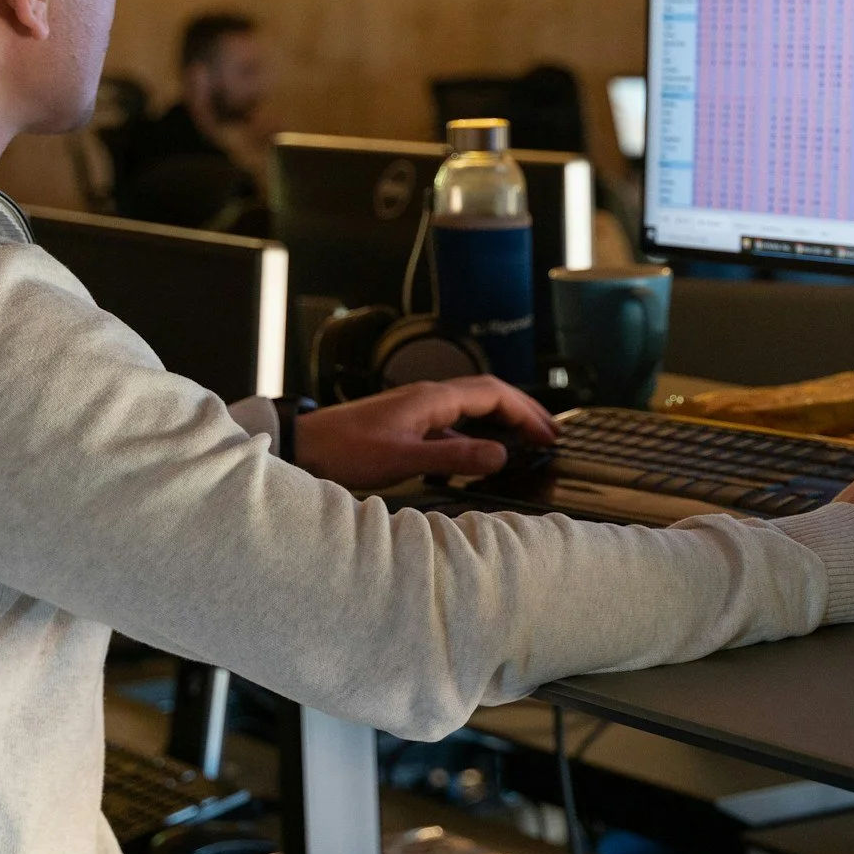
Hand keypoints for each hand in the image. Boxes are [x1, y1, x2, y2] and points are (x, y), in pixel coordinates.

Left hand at [293, 377, 556, 490]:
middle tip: (549, 434)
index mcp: (433, 399)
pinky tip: (477, 458)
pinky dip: (474, 436)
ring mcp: (417, 410)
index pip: (493, 395)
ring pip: (471, 408)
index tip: (548, 435)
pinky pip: (452, 425)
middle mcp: (428, 398)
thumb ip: (455, 459)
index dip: (525, 413)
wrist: (305, 446)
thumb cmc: (345, 450)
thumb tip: (501, 456)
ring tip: (524, 441)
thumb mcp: (404, 459)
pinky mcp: (406, 425)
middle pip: (487, 395)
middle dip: (521, 412)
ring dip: (500, 422)